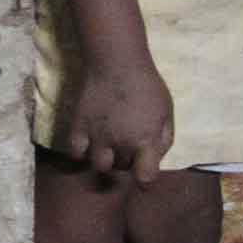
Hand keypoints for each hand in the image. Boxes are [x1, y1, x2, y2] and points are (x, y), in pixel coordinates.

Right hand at [68, 65, 174, 184]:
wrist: (116, 62)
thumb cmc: (147, 85)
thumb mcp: (166, 111)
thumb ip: (163, 138)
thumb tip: (154, 157)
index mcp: (145, 141)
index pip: (145, 178)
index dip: (146, 180)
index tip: (144, 172)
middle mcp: (120, 144)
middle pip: (122, 169)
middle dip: (128, 161)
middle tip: (129, 145)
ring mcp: (97, 137)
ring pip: (99, 166)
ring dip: (107, 159)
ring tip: (109, 147)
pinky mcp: (79, 127)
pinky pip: (76, 152)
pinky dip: (82, 152)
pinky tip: (89, 143)